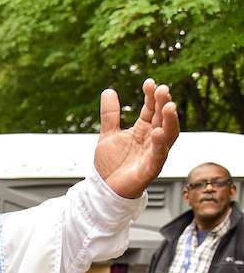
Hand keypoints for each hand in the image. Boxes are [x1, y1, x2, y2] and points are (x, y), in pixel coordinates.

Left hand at [94, 79, 179, 198]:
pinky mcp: (150, 169)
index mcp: (143, 131)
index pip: (151, 109)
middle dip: (164, 104)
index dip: (152, 96)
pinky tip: (156, 132)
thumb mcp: (108, 135)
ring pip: (168, 135)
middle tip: (162, 89)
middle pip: (162, 119)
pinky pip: (158, 155)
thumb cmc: (110, 165)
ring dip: (169, 121)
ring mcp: (153, 154)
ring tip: (168, 106)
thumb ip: (110, 114)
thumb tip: (109, 90)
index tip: (149, 82)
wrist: (104, 190)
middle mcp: (151, 140)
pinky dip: (159, 144)